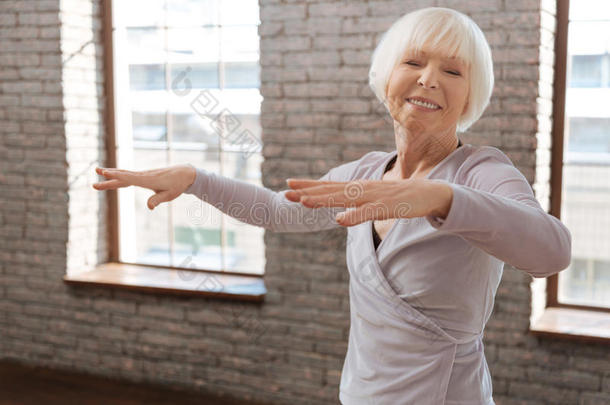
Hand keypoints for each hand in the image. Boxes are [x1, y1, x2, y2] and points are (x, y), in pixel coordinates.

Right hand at [92, 164, 196, 209]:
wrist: (184, 173)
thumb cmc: (177, 185)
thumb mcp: (169, 195)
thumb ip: (158, 200)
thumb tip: (149, 207)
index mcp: (147, 180)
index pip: (129, 178)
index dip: (116, 176)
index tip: (105, 173)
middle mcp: (143, 176)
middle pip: (122, 176)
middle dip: (108, 179)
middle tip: (94, 181)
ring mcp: (143, 175)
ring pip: (124, 174)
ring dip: (111, 173)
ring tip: (98, 171)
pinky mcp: (144, 176)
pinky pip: (129, 175)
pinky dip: (119, 174)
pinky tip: (113, 174)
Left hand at [285, 178, 452, 225]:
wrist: (432, 194)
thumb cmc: (402, 199)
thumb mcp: (376, 201)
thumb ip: (358, 205)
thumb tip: (340, 215)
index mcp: (360, 188)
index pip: (330, 185)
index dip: (309, 185)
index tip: (289, 183)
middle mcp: (363, 189)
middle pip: (331, 191)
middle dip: (308, 192)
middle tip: (286, 192)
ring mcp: (374, 197)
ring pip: (345, 199)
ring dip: (324, 200)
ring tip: (304, 201)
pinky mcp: (388, 206)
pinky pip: (368, 213)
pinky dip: (354, 216)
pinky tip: (340, 220)